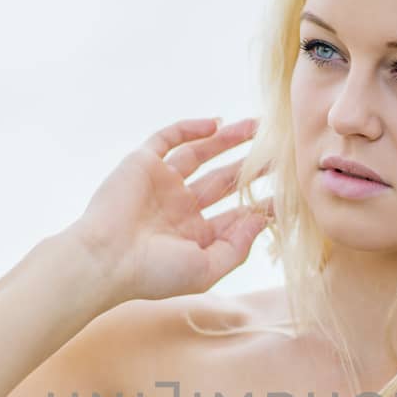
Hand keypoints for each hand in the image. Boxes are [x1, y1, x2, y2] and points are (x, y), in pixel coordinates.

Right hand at [66, 115, 273, 302]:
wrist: (104, 259)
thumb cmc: (153, 273)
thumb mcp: (206, 269)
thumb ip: (236, 247)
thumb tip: (261, 220)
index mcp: (194, 235)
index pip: (235, 214)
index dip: (262, 203)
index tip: (291, 191)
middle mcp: (180, 208)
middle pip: (224, 180)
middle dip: (252, 166)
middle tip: (282, 151)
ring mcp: (162, 184)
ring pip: (200, 154)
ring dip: (227, 140)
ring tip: (256, 126)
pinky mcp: (142, 164)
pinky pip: (168, 139)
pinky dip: (190, 128)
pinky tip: (214, 123)